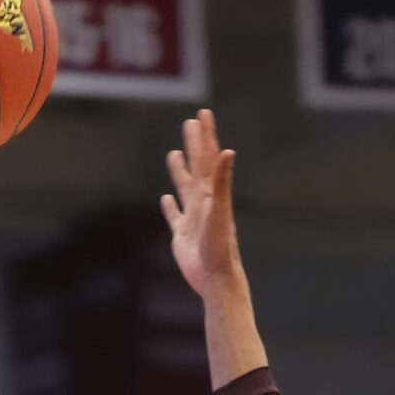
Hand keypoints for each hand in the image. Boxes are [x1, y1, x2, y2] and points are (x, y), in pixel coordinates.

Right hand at [162, 108, 243, 300]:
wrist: (216, 279)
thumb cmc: (219, 247)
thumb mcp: (219, 210)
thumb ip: (221, 181)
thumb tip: (227, 151)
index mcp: (211, 194)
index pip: (208, 158)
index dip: (205, 136)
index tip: (202, 115)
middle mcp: (203, 203)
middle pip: (197, 167)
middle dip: (194, 145)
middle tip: (190, 123)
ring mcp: (192, 219)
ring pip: (184, 188)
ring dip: (180, 171)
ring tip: (175, 154)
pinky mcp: (182, 236)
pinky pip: (174, 216)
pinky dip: (170, 206)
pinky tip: (166, 198)